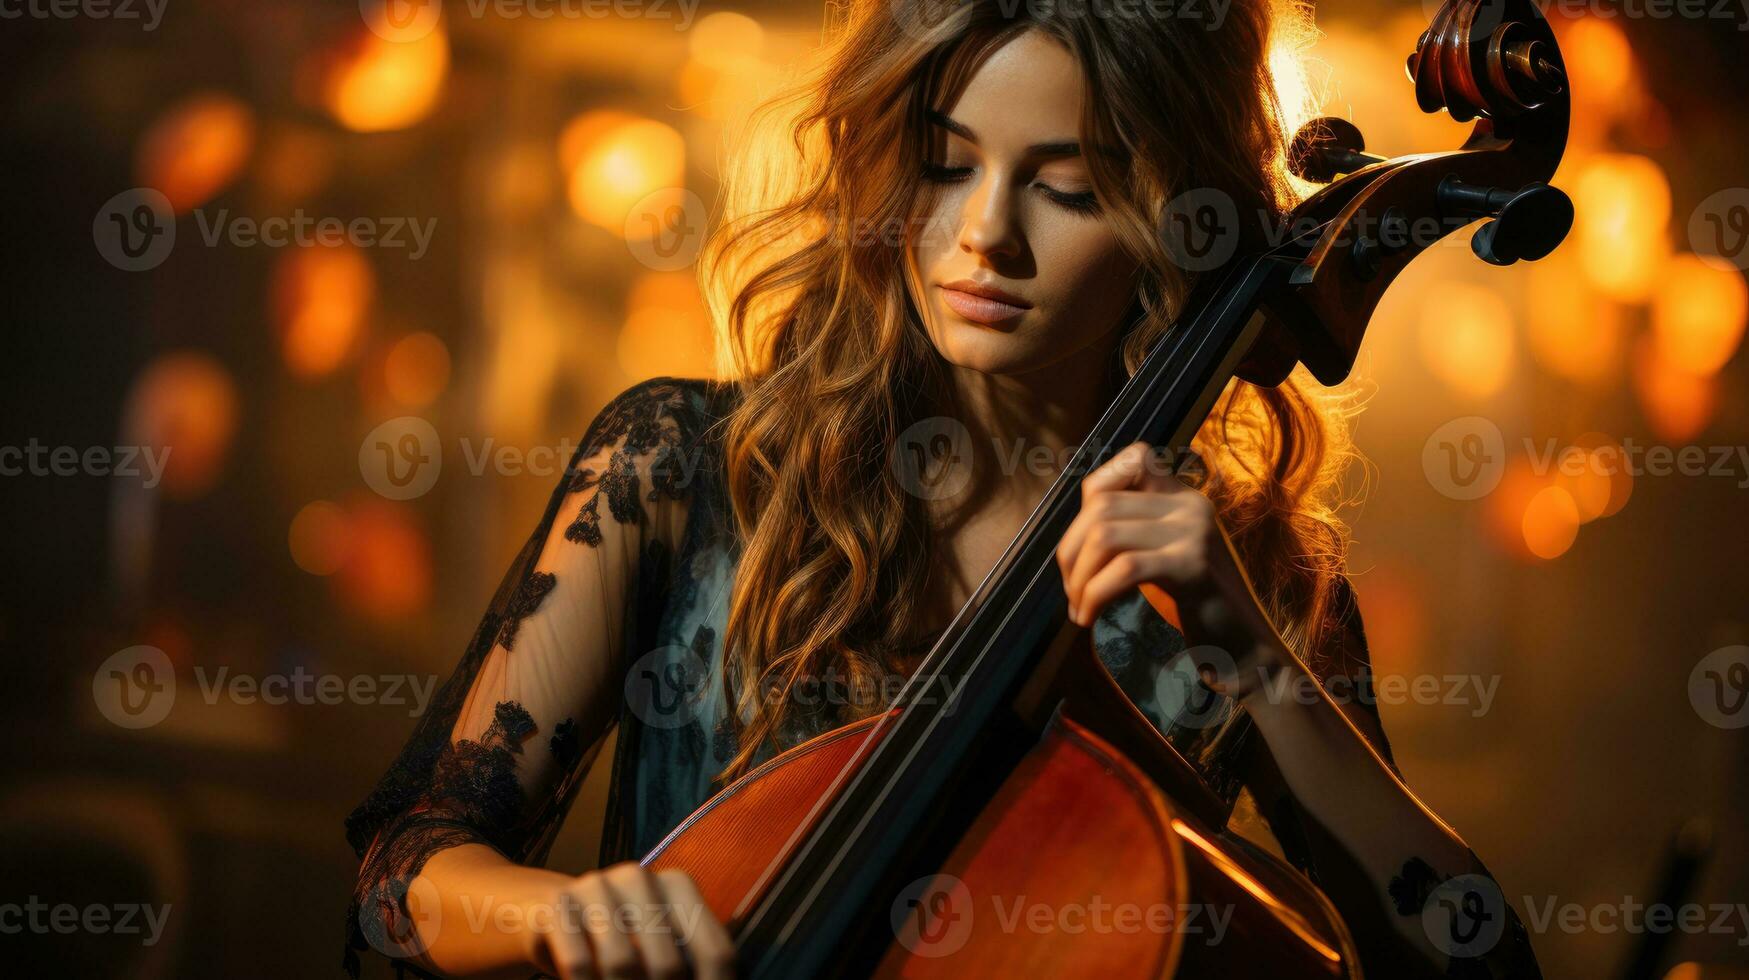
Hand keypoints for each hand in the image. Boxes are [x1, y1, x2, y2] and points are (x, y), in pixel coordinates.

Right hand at [528, 863, 733, 979]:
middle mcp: (640, 877)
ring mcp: (596, 884)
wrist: (550, 915)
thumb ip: (685, 966)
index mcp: (678, 885)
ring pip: (622, 964)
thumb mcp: (660, 948)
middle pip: (669, 966)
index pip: (716, 952)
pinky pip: (579, 963)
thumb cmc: (620, 940)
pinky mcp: (558, 901)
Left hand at [1055, 441, 1288, 698]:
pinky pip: (1124, 570)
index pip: (1133, 458)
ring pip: (1105, 536)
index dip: (1095, 489)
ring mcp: (1194, 533)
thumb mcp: (1162, 554)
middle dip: (1070, 550)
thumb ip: (1131, 531)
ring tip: (1079, 608)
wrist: (1242, 645)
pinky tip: (1089, 617)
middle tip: (1071, 590)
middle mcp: (1190, 505)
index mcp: (1182, 496)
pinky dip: (1095, 594)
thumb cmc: (1195, 603)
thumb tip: (1073, 535)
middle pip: (1102, 505)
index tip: (1084, 538)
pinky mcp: (1193, 567)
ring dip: (1080, 577)